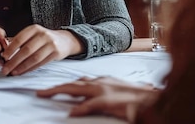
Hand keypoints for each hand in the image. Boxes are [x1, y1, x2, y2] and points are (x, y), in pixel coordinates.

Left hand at [1, 25, 82, 75]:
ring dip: (22, 67)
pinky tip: (23, 72)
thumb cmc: (42, 39)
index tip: (3, 57)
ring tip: (13, 72)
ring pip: (34, 58)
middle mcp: (43, 35)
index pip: (20, 38)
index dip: (10, 48)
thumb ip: (17, 39)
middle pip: (26, 50)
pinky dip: (30, 69)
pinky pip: (41, 63)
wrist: (64, 40)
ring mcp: (51, 44)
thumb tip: (0, 45)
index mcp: (34, 28)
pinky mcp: (56, 53)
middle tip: (5, 69)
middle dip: (14, 61)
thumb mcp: (31, 34)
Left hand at [36, 77, 157, 120]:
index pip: (78, 82)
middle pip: (72, 84)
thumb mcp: (118, 92)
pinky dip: (80, 108)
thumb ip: (104, 95)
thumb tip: (87, 103)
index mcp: (102, 81)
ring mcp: (104, 91)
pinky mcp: (110, 101)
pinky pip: (91, 105)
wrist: (155, 98)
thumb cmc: (138, 97)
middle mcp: (101, 82)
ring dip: (59, 91)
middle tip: (39, 93)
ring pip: (76, 89)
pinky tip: (70, 113)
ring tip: (44, 95)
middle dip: (55, 87)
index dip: (63, 86)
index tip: (50, 90)